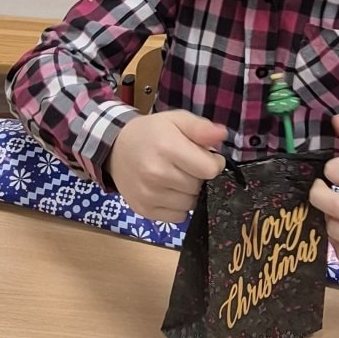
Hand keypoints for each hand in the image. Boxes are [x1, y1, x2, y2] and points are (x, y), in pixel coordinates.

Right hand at [107, 110, 226, 222]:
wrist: (116, 149)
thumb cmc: (152, 133)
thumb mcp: (176, 120)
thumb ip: (200, 128)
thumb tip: (222, 135)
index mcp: (167, 147)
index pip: (210, 169)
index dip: (213, 163)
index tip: (206, 157)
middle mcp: (156, 174)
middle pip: (200, 187)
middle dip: (199, 177)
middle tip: (187, 166)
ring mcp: (149, 195)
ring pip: (191, 204)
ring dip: (190, 193)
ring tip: (177, 178)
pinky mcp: (144, 210)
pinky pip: (179, 217)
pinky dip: (179, 207)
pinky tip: (169, 191)